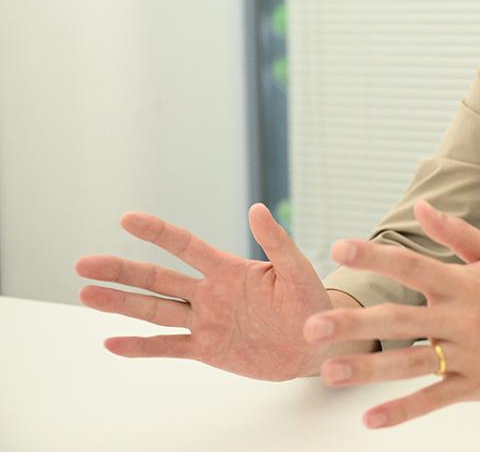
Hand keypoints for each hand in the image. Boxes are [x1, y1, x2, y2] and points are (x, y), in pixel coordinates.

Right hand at [76, 204, 355, 380]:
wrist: (317, 342)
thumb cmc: (312, 302)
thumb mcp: (297, 270)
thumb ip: (276, 242)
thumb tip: (258, 208)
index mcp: (229, 270)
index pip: (186, 246)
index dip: (158, 233)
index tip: (127, 219)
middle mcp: (210, 293)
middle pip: (157, 278)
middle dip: (121, 270)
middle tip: (83, 263)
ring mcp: (206, 321)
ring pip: (155, 310)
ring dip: (120, 303)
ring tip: (85, 293)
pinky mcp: (208, 349)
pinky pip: (169, 346)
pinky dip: (141, 347)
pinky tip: (111, 342)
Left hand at [303, 199, 479, 428]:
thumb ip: (455, 234)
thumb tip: (422, 206)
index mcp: (462, 284)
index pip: (411, 266)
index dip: (375, 255)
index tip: (339, 247)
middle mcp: (460, 318)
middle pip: (399, 319)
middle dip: (354, 323)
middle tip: (311, 326)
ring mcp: (466, 354)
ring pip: (409, 363)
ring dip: (368, 370)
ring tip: (328, 373)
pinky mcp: (473, 385)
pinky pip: (433, 399)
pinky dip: (403, 411)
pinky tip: (371, 419)